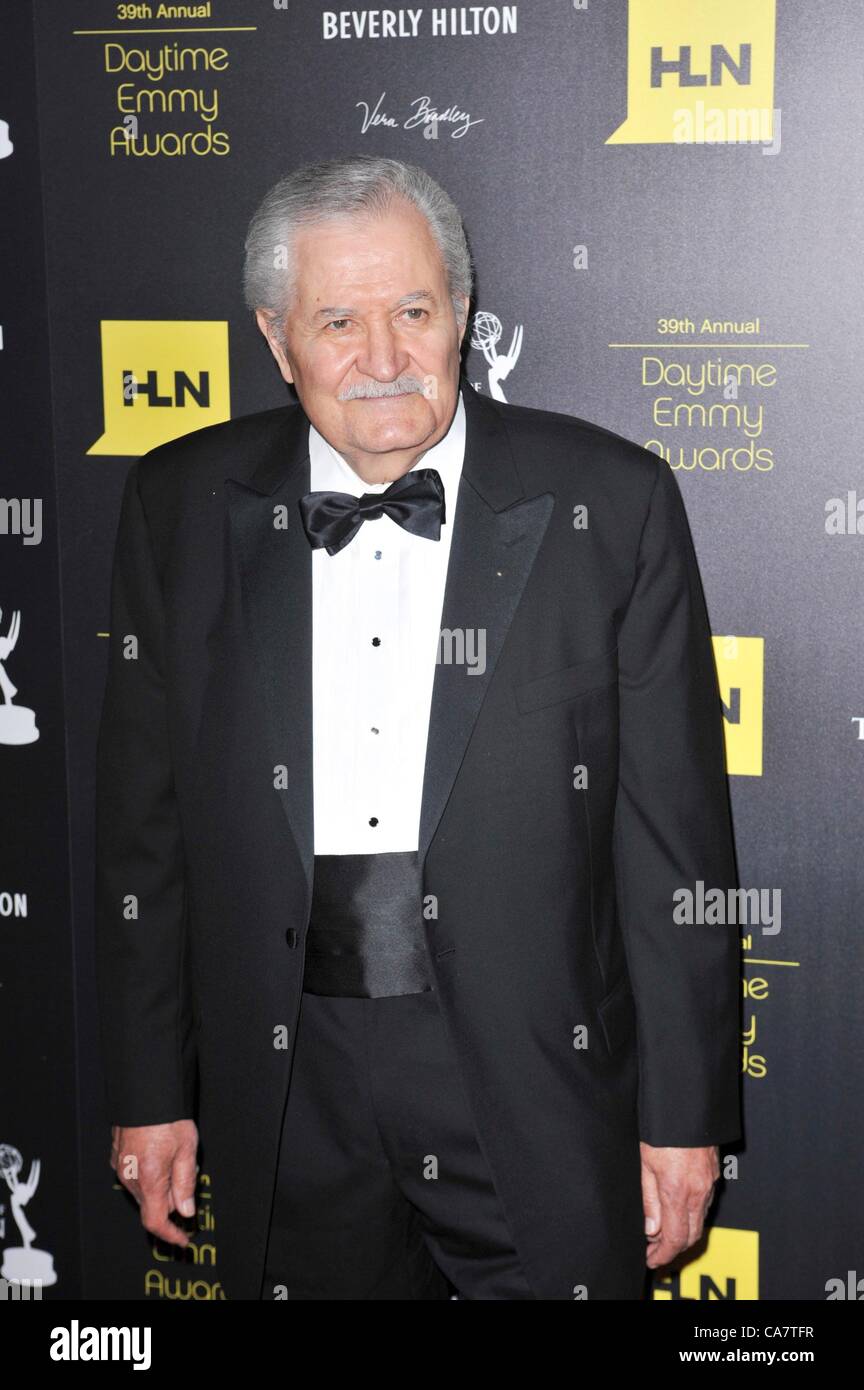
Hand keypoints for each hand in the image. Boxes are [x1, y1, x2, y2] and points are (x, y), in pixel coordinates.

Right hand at [110, 1120, 198, 1247]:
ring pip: (142, 1190)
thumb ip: (185, 1183)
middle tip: (187, 1184)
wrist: (145, 1090)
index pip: (156, 1221)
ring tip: (175, 1159)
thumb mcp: (186, 1150)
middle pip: (151, 1205)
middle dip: (170, 1203)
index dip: (170, 1234)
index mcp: (148, 1179)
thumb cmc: (166, 1116)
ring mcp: (121, 1166)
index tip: (183, 1238)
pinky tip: (160, 1154)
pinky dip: (148, 1174)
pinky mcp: (117, 1155)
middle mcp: (130, 1177)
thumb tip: (185, 1210)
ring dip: (159, 1186)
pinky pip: (134, 1175)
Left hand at [639, 1141, 718, 1268]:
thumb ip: (649, 1200)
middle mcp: (699, 1191)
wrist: (686, 1104)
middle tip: (654, 1250)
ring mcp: (710, 1182)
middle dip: (673, 1248)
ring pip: (700, 1219)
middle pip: (691, 1235)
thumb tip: (651, 1230)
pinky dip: (692, 1213)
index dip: (663, 1255)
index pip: (675, 1238)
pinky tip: (678, 1208)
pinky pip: (705, 1202)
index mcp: (678, 1192)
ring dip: (683, 1231)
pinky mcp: (715, 1173)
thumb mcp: (645, 1163)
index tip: (651, 1259)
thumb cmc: (662, 1129)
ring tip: (662, 1230)